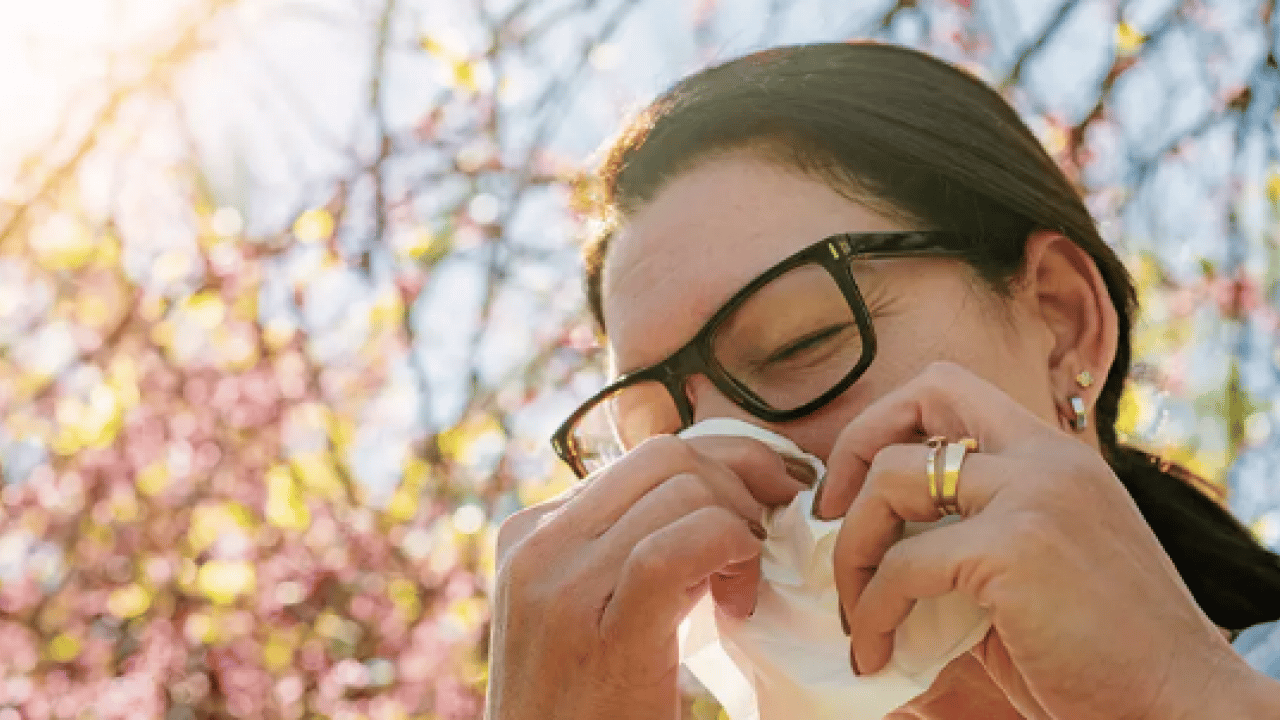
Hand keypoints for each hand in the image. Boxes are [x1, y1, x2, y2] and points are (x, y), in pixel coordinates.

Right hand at [486, 434, 806, 719]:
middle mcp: (536, 543)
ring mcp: (559, 583)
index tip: (761, 510)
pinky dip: (733, 551)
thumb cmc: (589, 711)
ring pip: (683, 488)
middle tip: (759, 549)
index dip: (723, 470)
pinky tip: (738, 601)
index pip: (645, 457)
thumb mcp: (594, 612)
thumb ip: (627, 551)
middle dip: (740, 487)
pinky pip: (684, 544)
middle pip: (668, 458)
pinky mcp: (601, 628)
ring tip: (740, 591)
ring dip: (740, 528)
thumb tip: (716, 492)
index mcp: (531, 532)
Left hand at [816, 362, 1248, 719]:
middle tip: (829, 522)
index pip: (950, 387)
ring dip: (851, 548)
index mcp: (1054, 455)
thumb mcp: (1032, 569)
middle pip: (923, 393)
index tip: (854, 491)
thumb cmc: (1103, 652)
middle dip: (854, 450)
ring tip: (853, 610)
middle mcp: (1046, 458)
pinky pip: (903, 565)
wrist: (1183, 704)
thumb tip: (871, 551)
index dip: (885, 424)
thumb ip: (966, 537)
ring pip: (893, 479)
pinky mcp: (1017, 547)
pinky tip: (876, 652)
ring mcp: (1034, 494)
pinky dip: (872, 610)